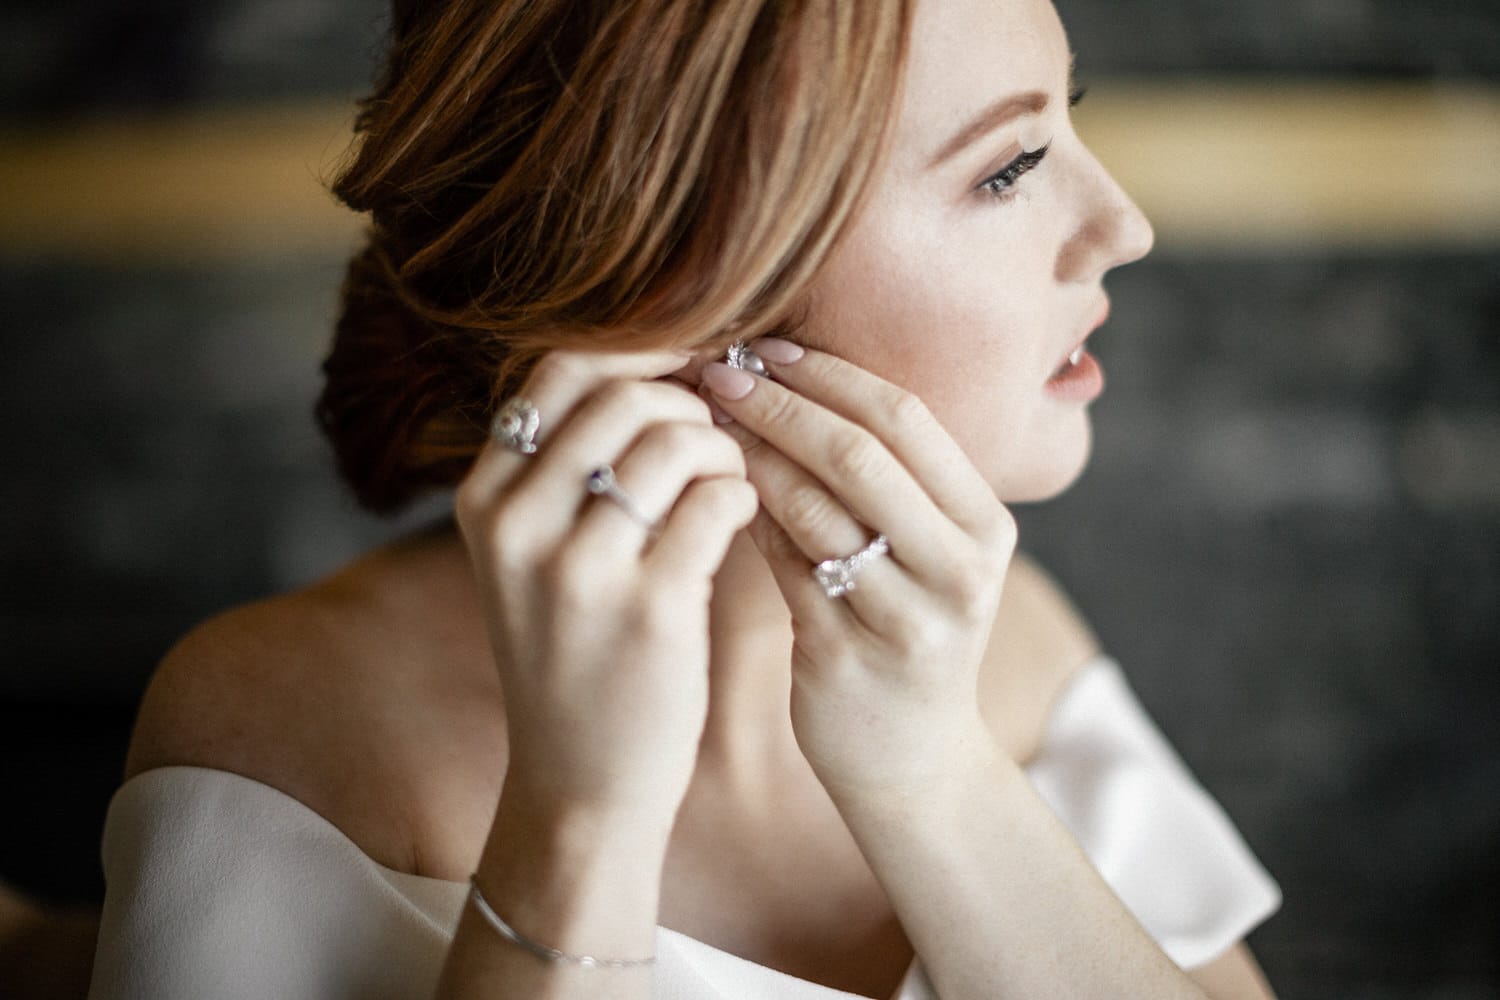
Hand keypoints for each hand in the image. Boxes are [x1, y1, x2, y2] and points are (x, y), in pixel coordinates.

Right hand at [456, 350, 757, 830]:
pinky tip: (740, 518)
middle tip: (715, 440)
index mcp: (484, 499)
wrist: (580, 782)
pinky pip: (716, 501)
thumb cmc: (574, 655)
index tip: (687, 366)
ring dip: (723, 449)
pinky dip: (743, 495)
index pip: (561, 370)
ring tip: (729, 482)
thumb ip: (563, 468)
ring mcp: (579, 569)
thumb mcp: (530, 557)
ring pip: (675, 440)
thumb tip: (653, 365)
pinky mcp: (649, 609)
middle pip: (624, 395)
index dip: (640, 352)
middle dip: (689, 403)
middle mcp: (518, 525)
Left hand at [702, 340, 1015, 795]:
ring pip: (816, 509)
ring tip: (700, 424)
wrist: (913, 762)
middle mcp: (960, 567)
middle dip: (780, 404)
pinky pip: (785, 566)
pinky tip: (709, 491)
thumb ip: (877, 479)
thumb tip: (780, 379)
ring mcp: (909, 618)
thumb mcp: (923, 553)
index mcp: (986, 524)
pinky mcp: (849, 657)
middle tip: (717, 374)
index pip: (906, 418)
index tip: (765, 348)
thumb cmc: (904, 631)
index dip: (829, 374)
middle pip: (862, 455)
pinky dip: (745, 518)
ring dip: (750, 456)